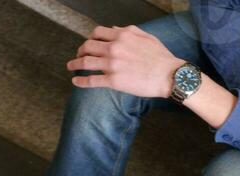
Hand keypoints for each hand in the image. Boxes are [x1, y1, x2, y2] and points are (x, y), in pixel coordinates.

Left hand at [67, 24, 182, 98]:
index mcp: (121, 36)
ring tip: (70, 67)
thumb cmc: (160, 56)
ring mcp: (112, 65)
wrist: (168, 74)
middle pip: (88, 46)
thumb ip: (127, 31)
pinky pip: (92, 80)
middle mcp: (114, 48)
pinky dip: (81, 81)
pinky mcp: (113, 81)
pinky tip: (75, 81)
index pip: (98, 33)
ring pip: (86, 62)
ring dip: (75, 64)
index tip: (87, 43)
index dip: (90, 38)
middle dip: (80, 50)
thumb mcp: (145, 36)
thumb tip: (114, 30)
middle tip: (77, 56)